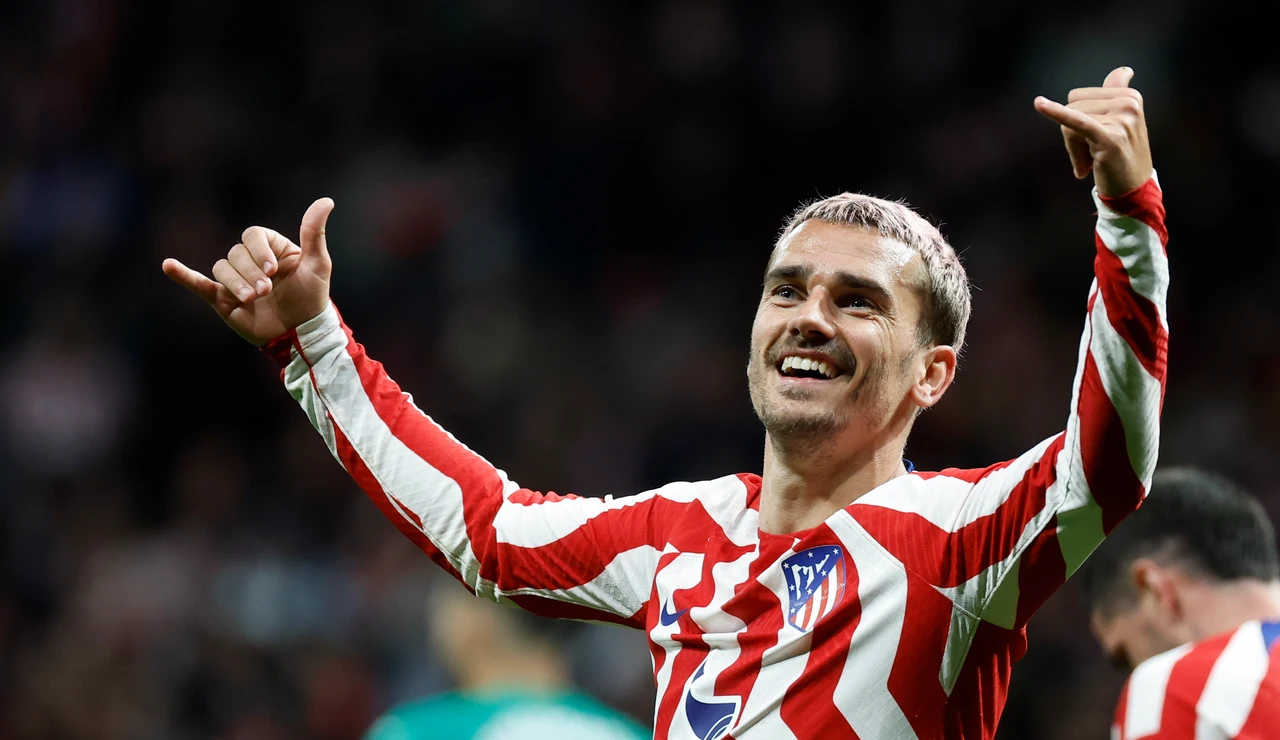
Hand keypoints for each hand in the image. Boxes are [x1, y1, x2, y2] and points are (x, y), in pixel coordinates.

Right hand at [162, 198, 334, 345]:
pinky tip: (168, 265)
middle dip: (250, 272)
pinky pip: (198, 284)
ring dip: (236, 283)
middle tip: (266, 291)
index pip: (252, 235)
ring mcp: (235, 280)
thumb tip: (326, 201)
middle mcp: (251, 261)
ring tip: (252, 299)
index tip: (274, 270)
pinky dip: (183, 275)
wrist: (302, 333)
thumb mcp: (317, 264)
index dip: (259, 250)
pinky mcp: (222, 299)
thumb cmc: (312, 297)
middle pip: (236, 253)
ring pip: (221, 269)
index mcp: (270, 248)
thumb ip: (314, 232)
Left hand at [1034, 66, 1152, 196]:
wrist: (1133, 190)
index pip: (1080, 97)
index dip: (1079, 118)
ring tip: (1092, 159)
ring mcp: (1121, 119)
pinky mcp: (1109, 137)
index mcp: (1130, 95)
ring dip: (1074, 145)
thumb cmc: (1121, 156)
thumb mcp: (1123, 121)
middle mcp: (1129, 102)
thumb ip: (1117, 93)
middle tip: (1092, 152)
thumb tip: (1124, 70)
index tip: (1097, 136)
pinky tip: (1039, 104)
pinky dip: (1055, 113)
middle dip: (1073, 131)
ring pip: (1069, 119)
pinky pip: (1075, 122)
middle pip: (1073, 105)